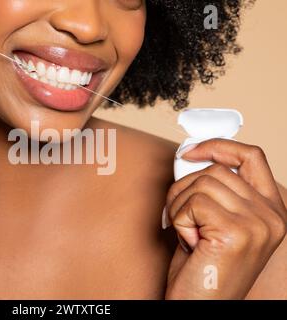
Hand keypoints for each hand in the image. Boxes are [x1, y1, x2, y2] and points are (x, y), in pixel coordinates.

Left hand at [164, 139, 286, 298]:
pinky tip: (190, 243)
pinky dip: (179, 220)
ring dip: (180, 206)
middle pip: (215, 170)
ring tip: (187, 233)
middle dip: (184, 188)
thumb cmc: (203, 267)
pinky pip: (192, 203)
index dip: (219, 146)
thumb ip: (217, 191)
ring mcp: (258, 224)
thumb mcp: (217, 222)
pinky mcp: (236, 232)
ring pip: (200, 183)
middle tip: (179, 215)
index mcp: (271, 211)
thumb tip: (192, 157)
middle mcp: (272, 216)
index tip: (191, 152)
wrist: (200, 306)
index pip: (252, 156)